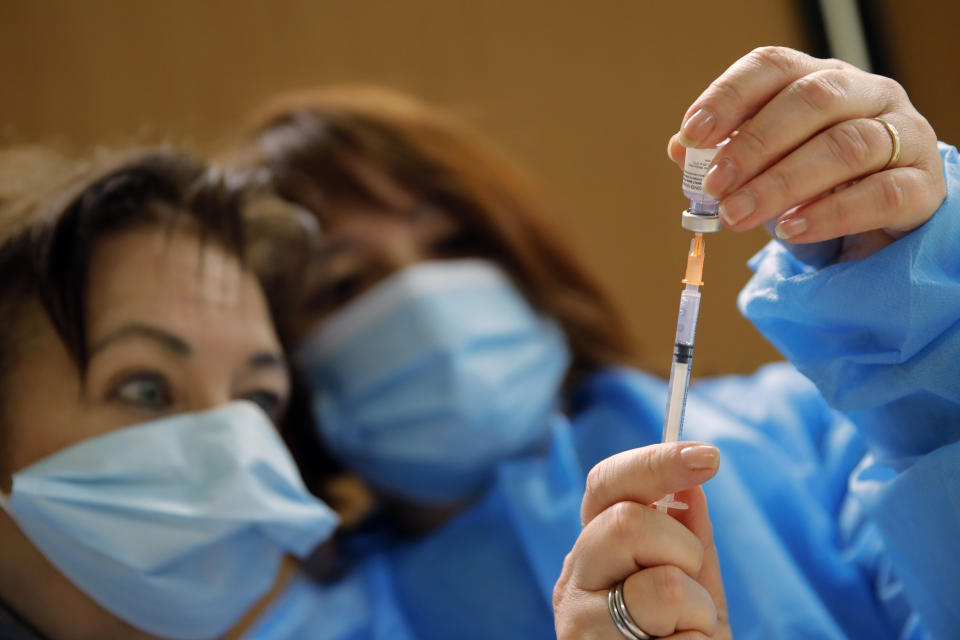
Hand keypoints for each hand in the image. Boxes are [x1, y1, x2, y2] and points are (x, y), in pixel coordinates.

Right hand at [553, 443, 730, 639]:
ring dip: (698, 612)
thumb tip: (690, 483)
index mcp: (594, 554)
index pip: (607, 485)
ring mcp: (577, 624)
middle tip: (689, 589)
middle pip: (627, 520)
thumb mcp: (695, 595)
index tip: (709, 456)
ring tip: (684, 638)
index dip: (654, 461)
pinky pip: (677, 629)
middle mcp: (573, 582)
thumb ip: (689, 541)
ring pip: (661, 583)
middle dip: (682, 549)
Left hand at [668, 46, 944, 254]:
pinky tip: (791, 229)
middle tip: (714, 187)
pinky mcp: (923, 185)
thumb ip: (727, 154)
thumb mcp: (768, 165)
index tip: (693, 134)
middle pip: (811, 102)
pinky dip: (831, 213)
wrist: (884, 222)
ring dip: (782, 183)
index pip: (774, 67)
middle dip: (753, 145)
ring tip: (737, 215)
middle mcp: (867, 94)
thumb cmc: (817, 184)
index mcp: (820, 79)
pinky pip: (880, 193)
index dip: (730, 96)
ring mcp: (904, 135)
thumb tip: (680, 148)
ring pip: (846, 146)